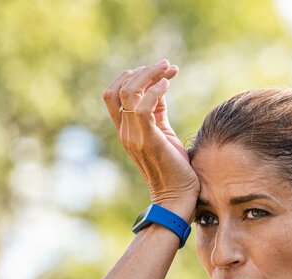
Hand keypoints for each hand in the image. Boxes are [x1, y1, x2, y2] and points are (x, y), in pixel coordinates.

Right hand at [102, 60, 198, 218]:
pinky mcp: (149, 141)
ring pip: (128, 92)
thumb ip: (157, 113)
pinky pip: (143, 108)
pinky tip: (167, 85)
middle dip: (142, 71)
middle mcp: (125, 132)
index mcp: (126, 131)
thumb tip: (160, 88)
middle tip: (166, 65)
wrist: (177, 199)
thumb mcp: (164, 134)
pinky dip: (155, 91)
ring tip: (169, 68)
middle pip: (117, 88)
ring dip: (149, 75)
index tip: (160, 71)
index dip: (134, 77)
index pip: (114, 95)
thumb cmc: (175, 170)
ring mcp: (134, 137)